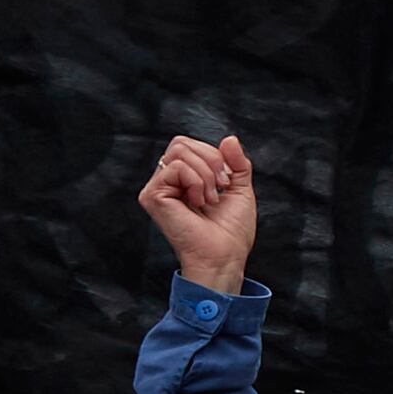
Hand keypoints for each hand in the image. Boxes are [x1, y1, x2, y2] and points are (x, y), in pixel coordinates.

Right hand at [139, 131, 259, 292]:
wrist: (224, 255)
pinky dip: (196, 181)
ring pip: (179, 151)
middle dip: (211, 160)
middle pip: (181, 143)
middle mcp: (166, 181)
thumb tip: (229, 138)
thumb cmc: (231, 230)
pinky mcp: (152, 196)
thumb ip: (236, 162)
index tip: (226, 181)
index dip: (214, 155)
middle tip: (220, 187)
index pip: (189, 144)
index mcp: (183, 178)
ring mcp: (156, 188)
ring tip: (210, 198)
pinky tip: (198, 202)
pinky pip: (175, 167)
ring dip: (205, 174)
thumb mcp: (240, 187)